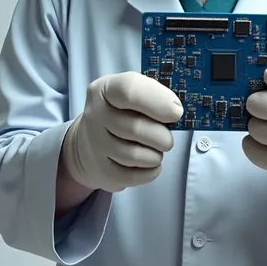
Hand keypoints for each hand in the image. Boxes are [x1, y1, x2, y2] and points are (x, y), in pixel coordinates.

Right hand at [61, 71, 183, 192]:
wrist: (90, 141)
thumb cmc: (122, 112)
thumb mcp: (132, 93)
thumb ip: (153, 95)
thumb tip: (176, 109)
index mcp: (104, 89)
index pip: (129, 91)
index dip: (158, 101)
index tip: (176, 112)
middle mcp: (94, 115)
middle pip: (136, 128)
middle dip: (161, 136)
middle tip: (167, 138)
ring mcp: (94, 144)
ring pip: (134, 155)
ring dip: (155, 155)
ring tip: (156, 149)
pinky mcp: (99, 170)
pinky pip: (132, 176)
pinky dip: (150, 171)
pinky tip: (150, 162)